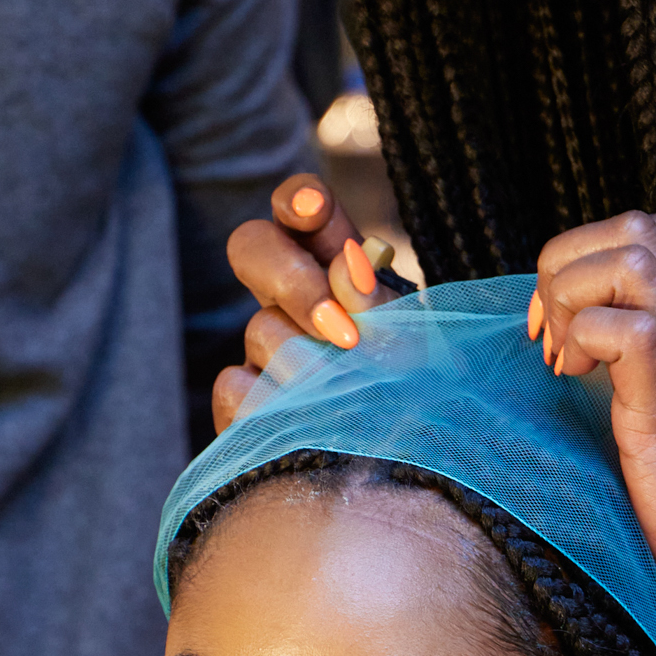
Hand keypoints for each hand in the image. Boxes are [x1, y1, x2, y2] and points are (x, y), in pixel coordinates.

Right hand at [217, 174, 401, 433]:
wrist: (408, 457)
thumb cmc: (419, 383)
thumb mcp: (412, 336)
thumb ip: (379, 299)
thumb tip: (347, 263)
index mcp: (339, 260)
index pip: (303, 208)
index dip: (298, 199)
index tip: (312, 209)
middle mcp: (292, 292)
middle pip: (250, 246)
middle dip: (292, 281)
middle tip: (342, 332)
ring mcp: (262, 344)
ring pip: (259, 329)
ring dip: (311, 366)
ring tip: (354, 398)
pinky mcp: (242, 399)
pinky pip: (236, 389)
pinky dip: (277, 408)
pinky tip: (311, 425)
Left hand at [532, 211, 655, 648]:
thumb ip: (636, 365)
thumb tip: (564, 346)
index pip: (644, 232)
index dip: (582, 260)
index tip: (559, 329)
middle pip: (634, 226)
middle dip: (569, 266)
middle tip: (555, 340)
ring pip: (632, 259)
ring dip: (575, 298)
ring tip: (567, 361)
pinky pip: (636, 332)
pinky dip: (590, 340)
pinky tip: (578, 383)